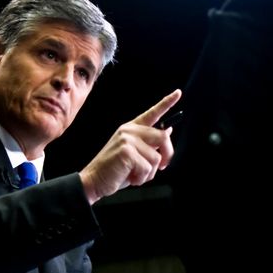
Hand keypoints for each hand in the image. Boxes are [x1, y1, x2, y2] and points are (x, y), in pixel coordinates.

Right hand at [80, 89, 180, 203]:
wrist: (94, 180)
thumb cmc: (116, 169)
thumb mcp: (135, 153)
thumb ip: (150, 142)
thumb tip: (168, 130)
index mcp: (132, 128)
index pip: (152, 113)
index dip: (167, 102)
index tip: (178, 93)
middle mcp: (129, 130)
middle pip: (163, 138)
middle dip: (167, 156)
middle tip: (163, 167)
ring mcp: (127, 139)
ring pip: (156, 157)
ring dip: (149, 172)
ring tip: (135, 174)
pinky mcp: (126, 151)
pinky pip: (147, 168)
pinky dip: (141, 178)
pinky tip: (130, 177)